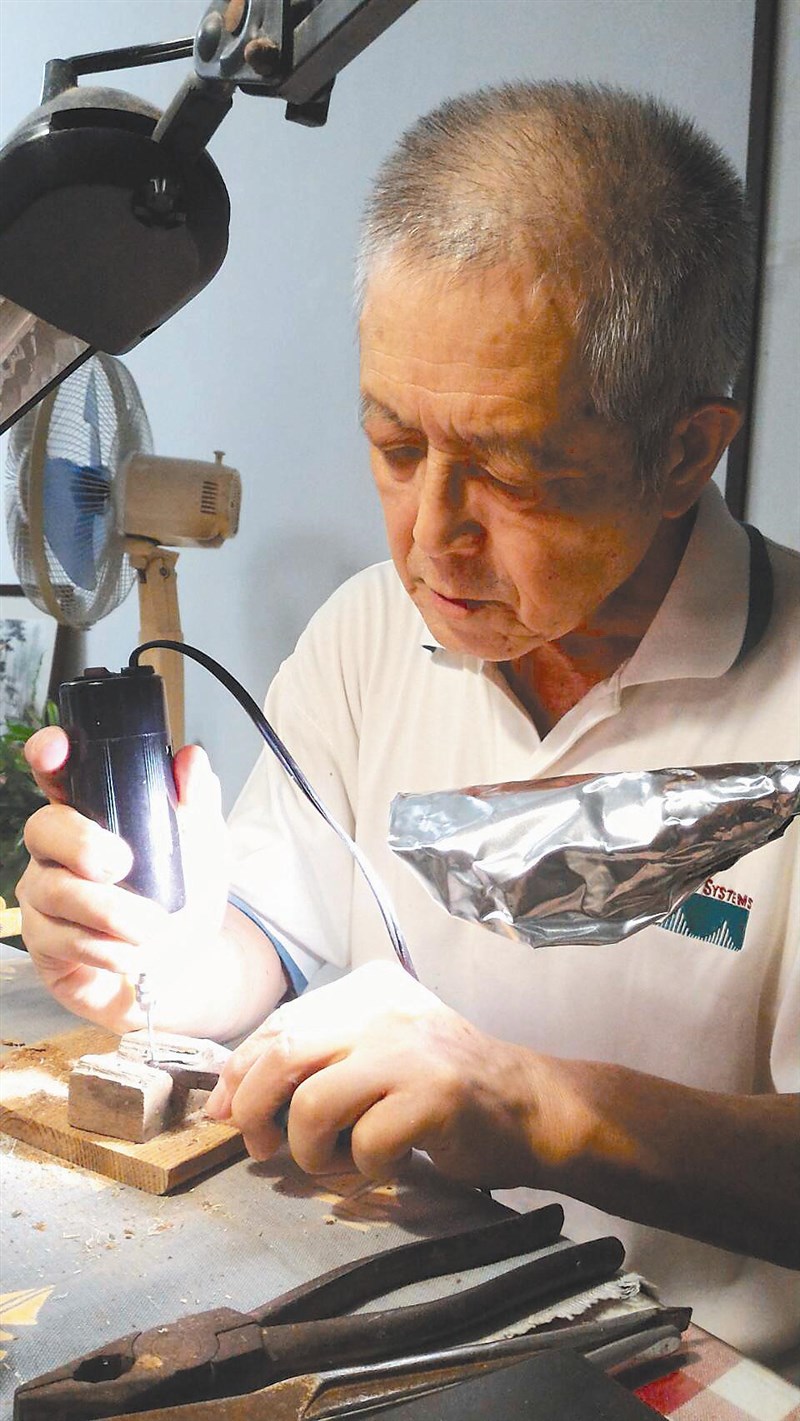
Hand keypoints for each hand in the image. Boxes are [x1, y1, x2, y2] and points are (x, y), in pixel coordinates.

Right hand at [17, 726, 230, 1032]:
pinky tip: (132, 956)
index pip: (58, 776)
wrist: (189, 965)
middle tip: (122, 865)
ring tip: (150, 927)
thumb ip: (197, 803)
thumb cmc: (184, 896)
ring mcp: (46, 898)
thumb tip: (192, 760)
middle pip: (42, 829)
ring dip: (110, 911)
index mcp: (92, 814)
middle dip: (82, 844)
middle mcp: (58, 852)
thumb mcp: (203, 847)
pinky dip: (106, 949)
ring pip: (53, 890)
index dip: (48, 756)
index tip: (56, 751)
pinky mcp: (46, 946)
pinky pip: (61, 940)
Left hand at [205, 961, 555, 1187]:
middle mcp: (383, 1010)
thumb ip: (319, 1061)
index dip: (239, 1073)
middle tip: (261, 1147)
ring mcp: (410, 1049)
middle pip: (282, 1053)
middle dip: (252, 1109)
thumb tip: (233, 1098)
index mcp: (366, 991)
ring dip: (309, 1149)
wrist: (534, 1107)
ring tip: (333, 1162)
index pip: (279, 1024)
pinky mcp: (434, 1094)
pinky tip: (389, 1162)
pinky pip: (366, 1140)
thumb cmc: (448, 1089)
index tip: (224, 1111)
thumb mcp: (380, 1053)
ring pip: (312, 1100)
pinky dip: (365, 1166)